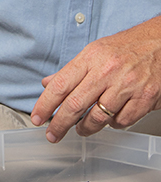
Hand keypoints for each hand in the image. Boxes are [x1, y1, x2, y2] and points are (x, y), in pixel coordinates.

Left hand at [31, 17, 160, 142]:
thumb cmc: (128, 46)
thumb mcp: (95, 51)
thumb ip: (71, 70)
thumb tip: (48, 83)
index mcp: (91, 57)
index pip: (60, 84)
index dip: (45, 104)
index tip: (37, 117)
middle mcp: (107, 71)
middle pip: (75, 105)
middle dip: (59, 124)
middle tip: (52, 134)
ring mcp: (127, 86)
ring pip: (98, 118)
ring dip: (85, 128)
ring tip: (81, 128)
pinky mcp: (144, 99)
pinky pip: (121, 121)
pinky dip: (112, 124)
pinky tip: (110, 118)